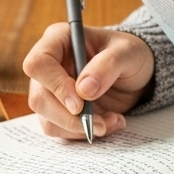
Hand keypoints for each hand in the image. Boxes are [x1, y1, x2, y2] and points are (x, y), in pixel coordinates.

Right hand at [22, 24, 153, 139]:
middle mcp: (48, 65)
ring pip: (47, 119)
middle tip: (100, 124)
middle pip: (39, 98)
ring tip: (112, 121)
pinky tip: (108, 123)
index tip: (80, 104)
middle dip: (70, 118)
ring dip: (79, 128)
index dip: (55, 86)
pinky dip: (83, 133)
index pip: (38, 64)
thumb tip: (84, 90)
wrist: (134, 72)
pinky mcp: (58, 110)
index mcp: (58, 40)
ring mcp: (50, 89)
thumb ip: (108, 66)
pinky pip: (59, 129)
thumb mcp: (128, 53)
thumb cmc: (128, 53)